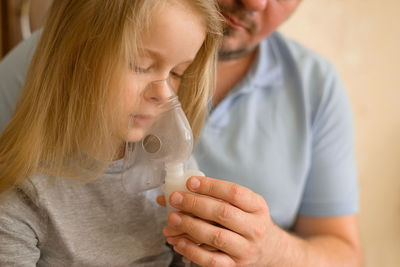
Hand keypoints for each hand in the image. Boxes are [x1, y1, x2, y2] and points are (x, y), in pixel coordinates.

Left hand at [159, 176, 279, 265]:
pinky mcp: (234, 266)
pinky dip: (192, 251)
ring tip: (173, 219)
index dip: (211, 186)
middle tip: (175, 198)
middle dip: (195, 204)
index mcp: (257, 207)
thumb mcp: (243, 204)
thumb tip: (175, 192)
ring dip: (190, 226)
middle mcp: (254, 228)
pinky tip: (178, 242)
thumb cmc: (249, 221)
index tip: (191, 182)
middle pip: (223, 213)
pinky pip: (211, 260)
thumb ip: (215, 196)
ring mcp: (245, 249)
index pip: (234, 193)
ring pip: (216, 237)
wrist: (269, 249)